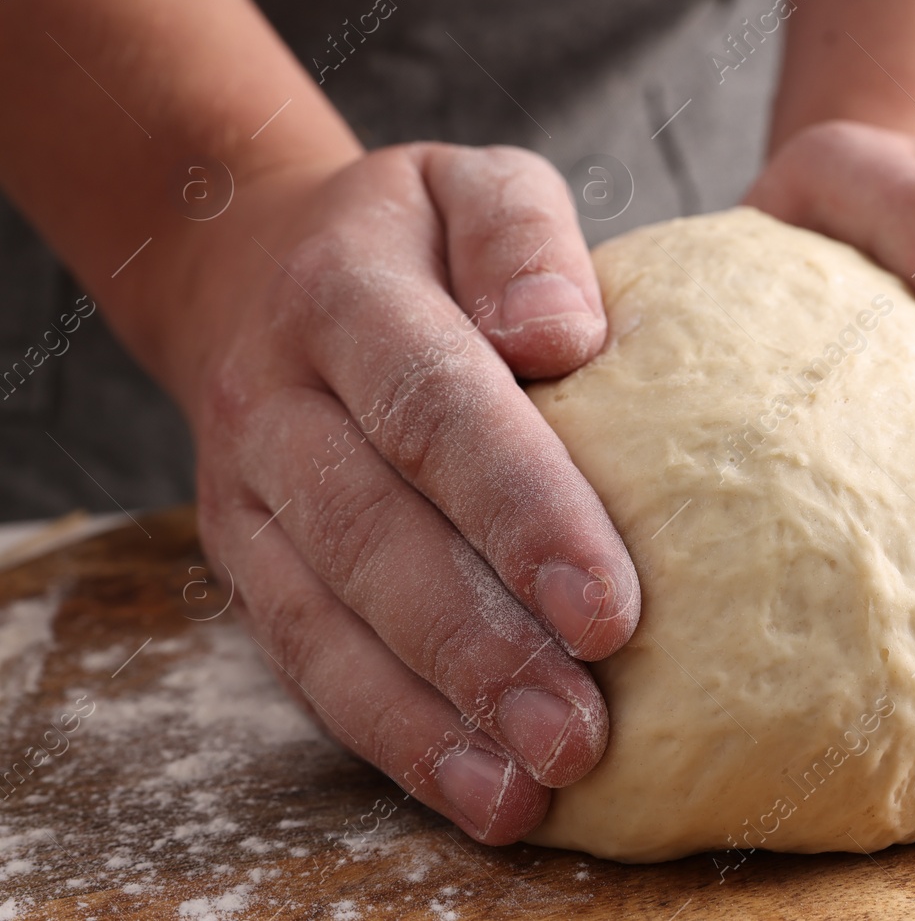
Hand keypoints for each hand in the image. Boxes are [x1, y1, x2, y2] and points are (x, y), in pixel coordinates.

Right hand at [181, 144, 639, 842]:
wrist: (256, 268)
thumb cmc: (418, 239)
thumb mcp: (477, 184)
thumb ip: (525, 235)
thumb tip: (562, 336)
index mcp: (344, 293)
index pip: (433, 404)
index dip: (519, 509)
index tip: (610, 606)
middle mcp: (277, 398)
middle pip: (374, 533)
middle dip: (480, 642)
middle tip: (583, 729)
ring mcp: (246, 491)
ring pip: (327, 618)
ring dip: (434, 713)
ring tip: (536, 785)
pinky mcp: (245, 561)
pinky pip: (307, 659)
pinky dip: (392, 734)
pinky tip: (480, 788)